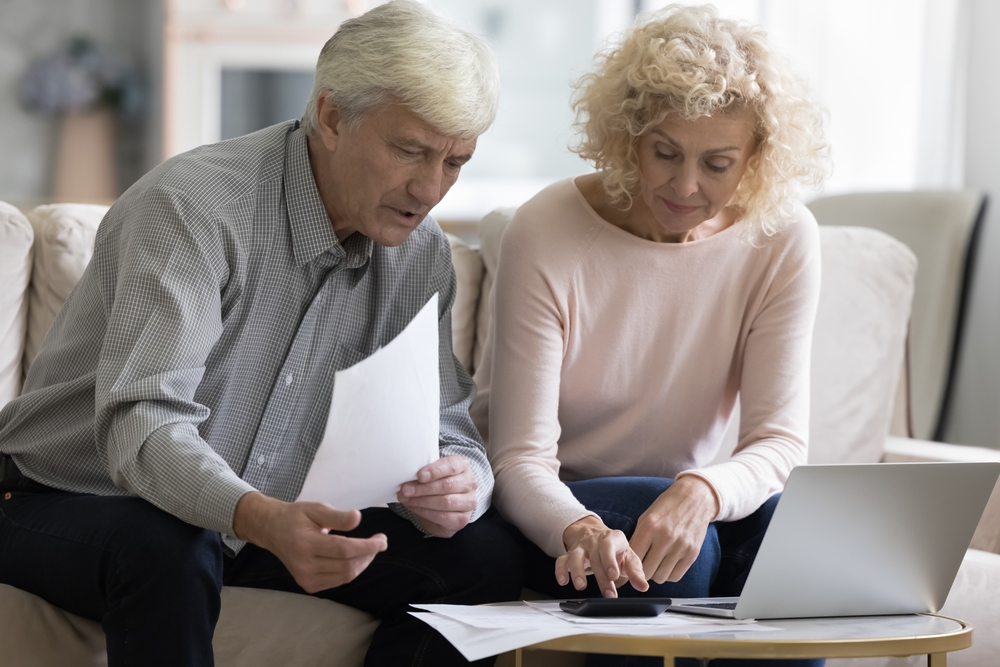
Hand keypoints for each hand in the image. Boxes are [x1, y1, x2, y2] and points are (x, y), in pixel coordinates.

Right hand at [233, 492, 386, 592]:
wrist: (272, 530)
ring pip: (345, 576)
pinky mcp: (308, 585)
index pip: (344, 550)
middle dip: (369, 554)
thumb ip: (338, 516)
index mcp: (306, 544)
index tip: (383, 539)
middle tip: (379, 541)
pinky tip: (355, 558)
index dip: (368, 547)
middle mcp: (304, 565)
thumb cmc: (296, 517)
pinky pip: (338, 581)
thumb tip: (358, 519)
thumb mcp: (316, 509)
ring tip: (369, 549)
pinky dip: (351, 570)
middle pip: (347, 566)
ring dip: (363, 563)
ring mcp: (305, 579)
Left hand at [397, 455, 478, 537]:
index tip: (419, 475)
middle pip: (447, 485)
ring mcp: (469, 502)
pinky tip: (414, 507)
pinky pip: (443, 516)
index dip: (435, 471)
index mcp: (463, 465)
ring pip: (445, 502)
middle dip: (423, 488)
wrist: (447, 504)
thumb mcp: (432, 472)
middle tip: (405, 490)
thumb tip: (405, 479)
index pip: (452, 466)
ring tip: (406, 499)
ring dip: (422, 501)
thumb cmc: (437, 482)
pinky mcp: (463, 518)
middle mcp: (470, 483)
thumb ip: (423, 472)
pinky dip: (425, 512)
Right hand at [557, 515, 647, 597]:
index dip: (610, 560)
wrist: (596, 535)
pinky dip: (560, 570)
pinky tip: (563, 581)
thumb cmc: (615, 550)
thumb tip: (643, 586)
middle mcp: (595, 540)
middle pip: (595, 557)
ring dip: (577, 571)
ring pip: (575, 556)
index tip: (614, 575)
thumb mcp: (628, 557)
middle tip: (608, 594)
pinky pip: (561, 560)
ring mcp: (581, 547)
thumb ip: (636, 572)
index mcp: (612, 538)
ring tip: (580, 586)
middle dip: (601, 577)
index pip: (609, 546)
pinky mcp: (569, 554)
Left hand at [629, 476, 719, 584]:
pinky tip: (667, 563)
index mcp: (650, 526)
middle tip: (642, 564)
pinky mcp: (693, 554)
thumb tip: (623, 565)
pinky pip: (675, 576)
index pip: (634, 558)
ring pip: (660, 578)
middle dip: (641, 572)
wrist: (695, 498)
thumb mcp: (646, 518)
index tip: (628, 565)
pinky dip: (669, 573)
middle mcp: (665, 538)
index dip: (628, 565)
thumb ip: (636, 540)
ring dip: (655, 573)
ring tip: (655, 562)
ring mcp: (681, 547)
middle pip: (646, 572)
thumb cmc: (666, 508)